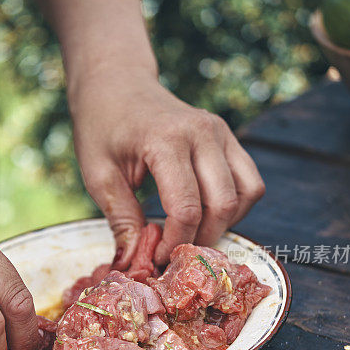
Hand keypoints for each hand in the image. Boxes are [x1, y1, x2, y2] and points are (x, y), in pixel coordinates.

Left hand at [70, 67, 264, 266]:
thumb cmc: (102, 128)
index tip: (157, 258)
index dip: (174, 243)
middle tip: (175, 252)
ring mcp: (221, 132)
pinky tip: (206, 213)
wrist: (117, 84)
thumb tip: (133, 265)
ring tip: (192, 232)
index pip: (186, 209)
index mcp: (166, 141)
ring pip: (246, 194)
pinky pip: (250, 181)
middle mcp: (202, 133)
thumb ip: (122, 220)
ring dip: (224, 224)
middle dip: (201, 239)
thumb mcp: (99, 176)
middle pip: (222, 205)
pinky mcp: (229, 137)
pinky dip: (235, 206)